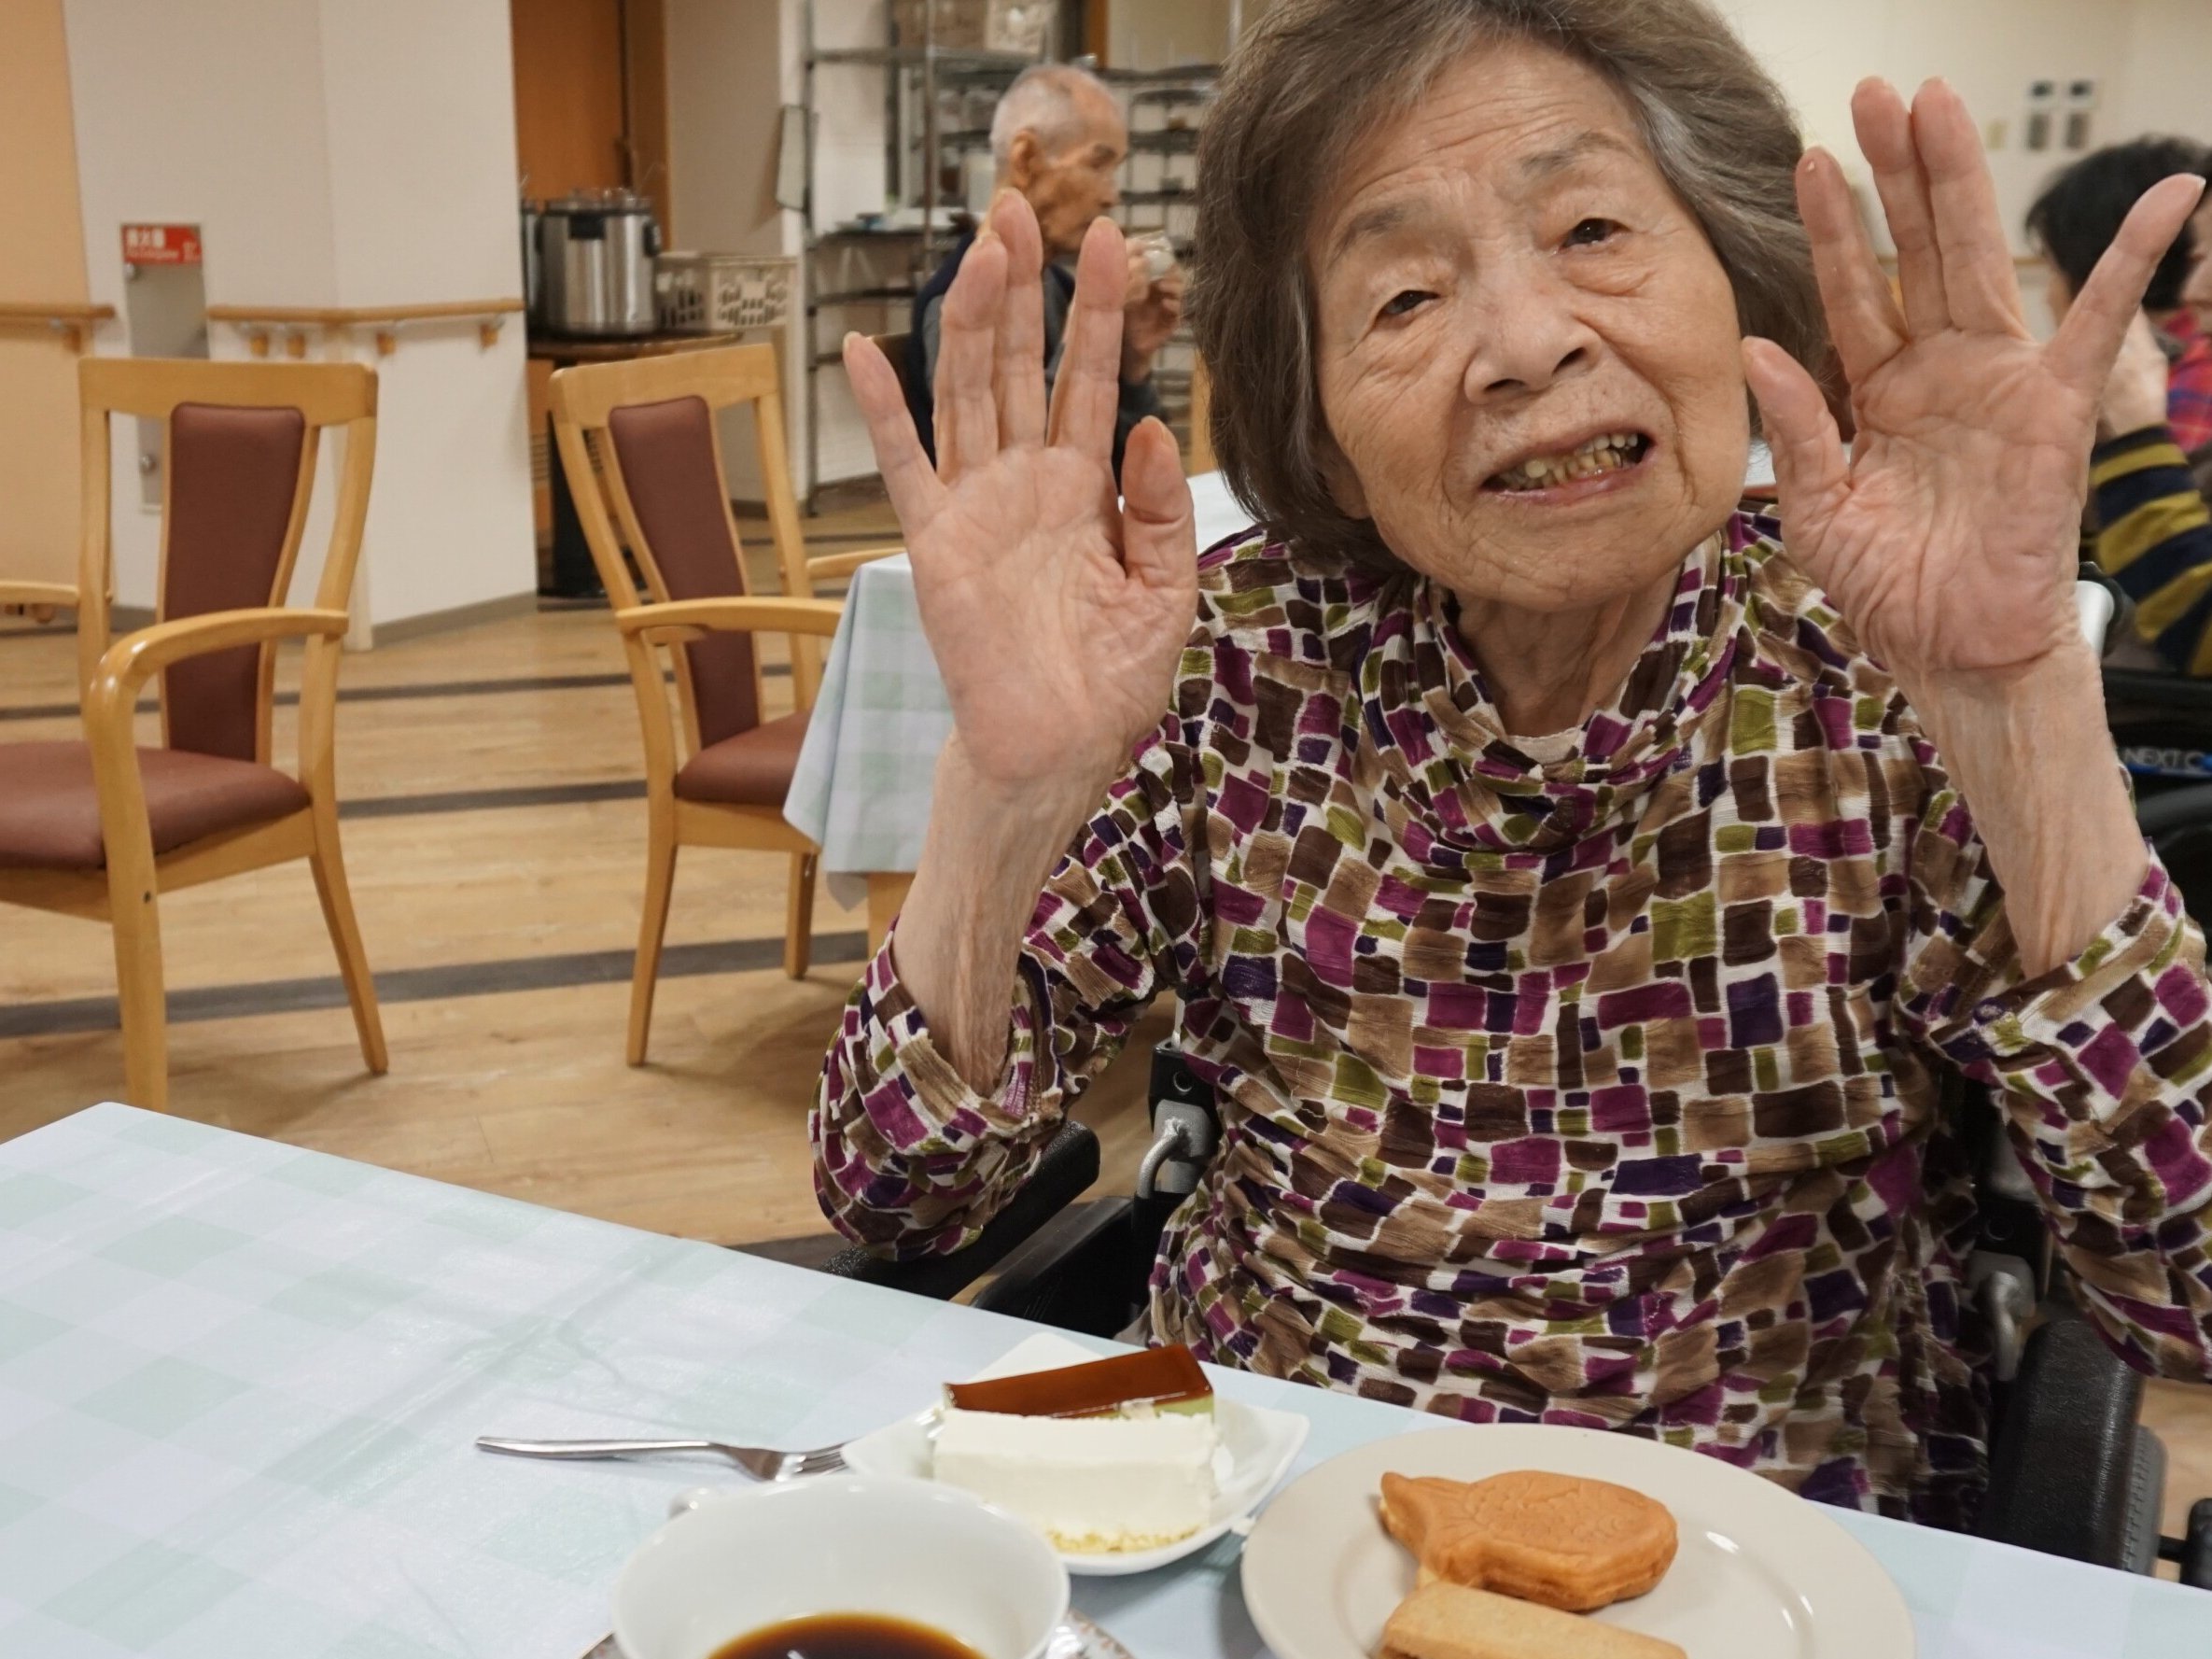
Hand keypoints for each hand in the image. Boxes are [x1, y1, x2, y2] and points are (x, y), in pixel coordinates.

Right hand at [842, 191, 1198, 821]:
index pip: (1091, 382)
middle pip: (1020, 365)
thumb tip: (1148, 429)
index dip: (1100, 315)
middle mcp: (1026, 485)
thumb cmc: (1112, 681)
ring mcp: (976, 508)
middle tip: (1023, 208)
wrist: (1061, 750)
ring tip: (978, 250)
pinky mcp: (935, 544)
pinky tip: (863, 352)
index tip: (1114, 243)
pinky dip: (881, 411)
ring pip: (968, 394)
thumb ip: (1159, 510)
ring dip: (970, 321)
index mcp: (1084, 491)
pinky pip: (903, 467)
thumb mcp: (1165, 591)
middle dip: (1025, 289)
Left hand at [1742, 78, 2203, 689]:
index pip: (1853, 290)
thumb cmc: (1888, 587)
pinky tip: (2168, 195)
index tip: (1812, 158)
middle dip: (1897, 172)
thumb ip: (1795, 430)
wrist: (1951, 649)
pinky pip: (2102, 325)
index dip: (1834, 226)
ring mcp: (1999, 380)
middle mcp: (1940, 371)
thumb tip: (1758, 348)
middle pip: (1916, 249)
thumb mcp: (1817, 511)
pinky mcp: (2054, 409)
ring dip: (1960, 183)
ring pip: (1978, 261)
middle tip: (1877, 94)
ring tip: (1940, 105)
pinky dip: (2133, 260)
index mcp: (1880, 392)